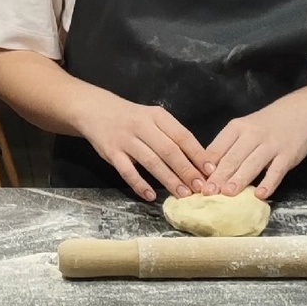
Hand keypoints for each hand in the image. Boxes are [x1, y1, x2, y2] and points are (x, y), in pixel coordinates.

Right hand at [72, 91, 207, 200]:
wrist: (96, 110)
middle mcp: (142, 126)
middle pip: (169, 150)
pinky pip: (127, 171)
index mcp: (158, 116)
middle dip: (186, 170)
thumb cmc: (132, 118)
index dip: (197, 154)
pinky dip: (139, 184)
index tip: (210, 171)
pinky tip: (150, 195)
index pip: (182, 136)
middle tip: (200, 188)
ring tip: (182, 194)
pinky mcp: (111, 152)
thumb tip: (198, 161)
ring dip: (168, 179)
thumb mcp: (153, 118)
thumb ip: (172, 136)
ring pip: (151, 161)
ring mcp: (126, 139)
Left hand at [203, 88, 306, 198]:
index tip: (197, 181)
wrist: (299, 113)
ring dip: (239, 179)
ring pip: (252, 163)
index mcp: (236, 128)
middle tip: (207, 192)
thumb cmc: (265, 125)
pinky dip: (268, 183)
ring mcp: (271, 145)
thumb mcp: (243, 129)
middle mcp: (252, 134)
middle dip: (219, 176)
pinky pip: (277, 171)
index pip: (217, 148)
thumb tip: (207, 171)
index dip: (206, 166)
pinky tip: (260, 195)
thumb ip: (227, 147)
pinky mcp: (288, 155)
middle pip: (232, 157)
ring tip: (227, 194)